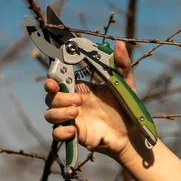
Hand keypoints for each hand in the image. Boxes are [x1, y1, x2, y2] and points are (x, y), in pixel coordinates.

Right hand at [44, 41, 138, 160]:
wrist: (131, 134)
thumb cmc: (127, 108)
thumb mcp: (126, 84)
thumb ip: (122, 65)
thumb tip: (119, 45)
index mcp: (81, 88)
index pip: (58, 81)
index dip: (51, 80)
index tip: (53, 81)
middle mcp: (72, 103)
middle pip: (50, 97)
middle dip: (58, 96)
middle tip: (78, 100)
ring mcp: (72, 119)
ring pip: (49, 114)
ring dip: (59, 112)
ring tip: (76, 112)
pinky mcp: (74, 134)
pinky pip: (56, 134)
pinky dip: (61, 132)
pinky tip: (74, 130)